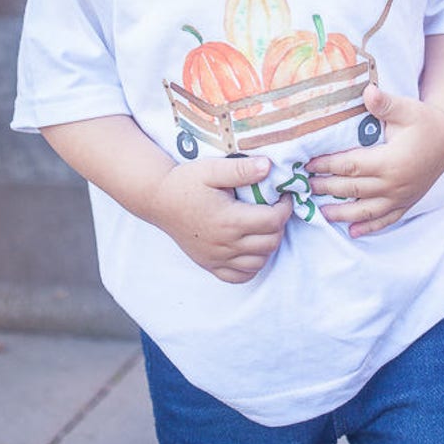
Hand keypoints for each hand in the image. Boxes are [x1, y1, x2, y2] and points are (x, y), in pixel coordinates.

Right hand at [149, 156, 292, 283]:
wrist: (158, 200)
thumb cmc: (185, 182)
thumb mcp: (211, 169)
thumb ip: (241, 169)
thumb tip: (269, 166)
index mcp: (229, 219)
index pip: (273, 221)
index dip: (285, 208)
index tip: (283, 196)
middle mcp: (225, 243)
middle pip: (270, 243)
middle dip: (279, 225)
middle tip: (274, 208)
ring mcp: (217, 258)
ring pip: (259, 262)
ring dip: (268, 244)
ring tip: (262, 225)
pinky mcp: (209, 265)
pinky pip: (239, 276)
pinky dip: (252, 265)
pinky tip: (250, 248)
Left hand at [304, 84, 443, 237]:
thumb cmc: (425, 121)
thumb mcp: (407, 108)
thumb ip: (385, 103)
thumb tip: (368, 91)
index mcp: (390, 161)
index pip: (350, 166)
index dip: (327, 166)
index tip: (308, 164)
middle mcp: (394, 184)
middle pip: (353, 189)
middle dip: (327, 188)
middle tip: (305, 187)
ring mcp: (401, 196)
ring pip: (366, 210)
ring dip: (342, 214)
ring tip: (321, 213)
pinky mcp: (408, 202)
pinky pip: (386, 219)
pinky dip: (369, 227)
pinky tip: (353, 232)